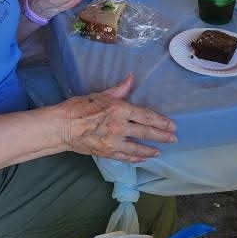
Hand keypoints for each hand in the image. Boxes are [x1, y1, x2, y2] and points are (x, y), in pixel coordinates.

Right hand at [62, 75, 176, 162]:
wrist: (62, 126)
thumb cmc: (79, 107)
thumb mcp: (100, 95)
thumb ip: (119, 90)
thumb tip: (131, 78)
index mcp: (119, 110)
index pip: (146, 116)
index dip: (160, 121)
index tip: (171, 125)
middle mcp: (120, 127)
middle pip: (146, 132)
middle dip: (162, 136)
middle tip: (174, 138)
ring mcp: (114, 142)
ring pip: (138, 148)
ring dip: (151, 150)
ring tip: (160, 151)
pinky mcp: (107, 153)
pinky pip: (126, 157)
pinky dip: (136, 158)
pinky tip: (142, 159)